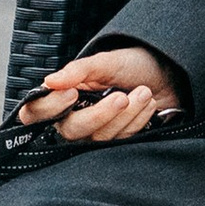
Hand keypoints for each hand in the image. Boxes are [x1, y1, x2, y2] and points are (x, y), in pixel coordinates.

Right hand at [20, 45, 184, 144]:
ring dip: (124, 116)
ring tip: (144, 93)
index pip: (36, 112)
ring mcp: (95, 133)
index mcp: (62, 94)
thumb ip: (78, 71)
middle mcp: (73, 117)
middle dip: (99, 115)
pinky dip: (136, 122)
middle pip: (70, 131)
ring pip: (98, 139)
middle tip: (121, 96)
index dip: (50, 107)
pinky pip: (120, 143)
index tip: (73, 94)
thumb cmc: (132, 65)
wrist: (168, 75)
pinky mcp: (116, 143)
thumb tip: (49, 82)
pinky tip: (147, 104)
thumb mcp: (106, 61)